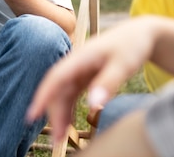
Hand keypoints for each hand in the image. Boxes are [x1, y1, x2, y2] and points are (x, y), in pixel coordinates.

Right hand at [26, 18, 154, 142]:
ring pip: (62, 94)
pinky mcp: (85, 75)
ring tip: (61, 138)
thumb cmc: (133, 45)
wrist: (141, 33)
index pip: (55, 78)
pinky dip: (68, 109)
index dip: (42, 96)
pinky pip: (71, 94)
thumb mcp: (123, 65)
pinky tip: (68, 124)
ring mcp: (79, 70)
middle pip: (57, 90)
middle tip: (57, 140)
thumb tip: (93, 105)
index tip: (32, 115)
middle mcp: (75, 63)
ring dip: (59, 114)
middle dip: (53, 114)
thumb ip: (108, 83)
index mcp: (80, 57)